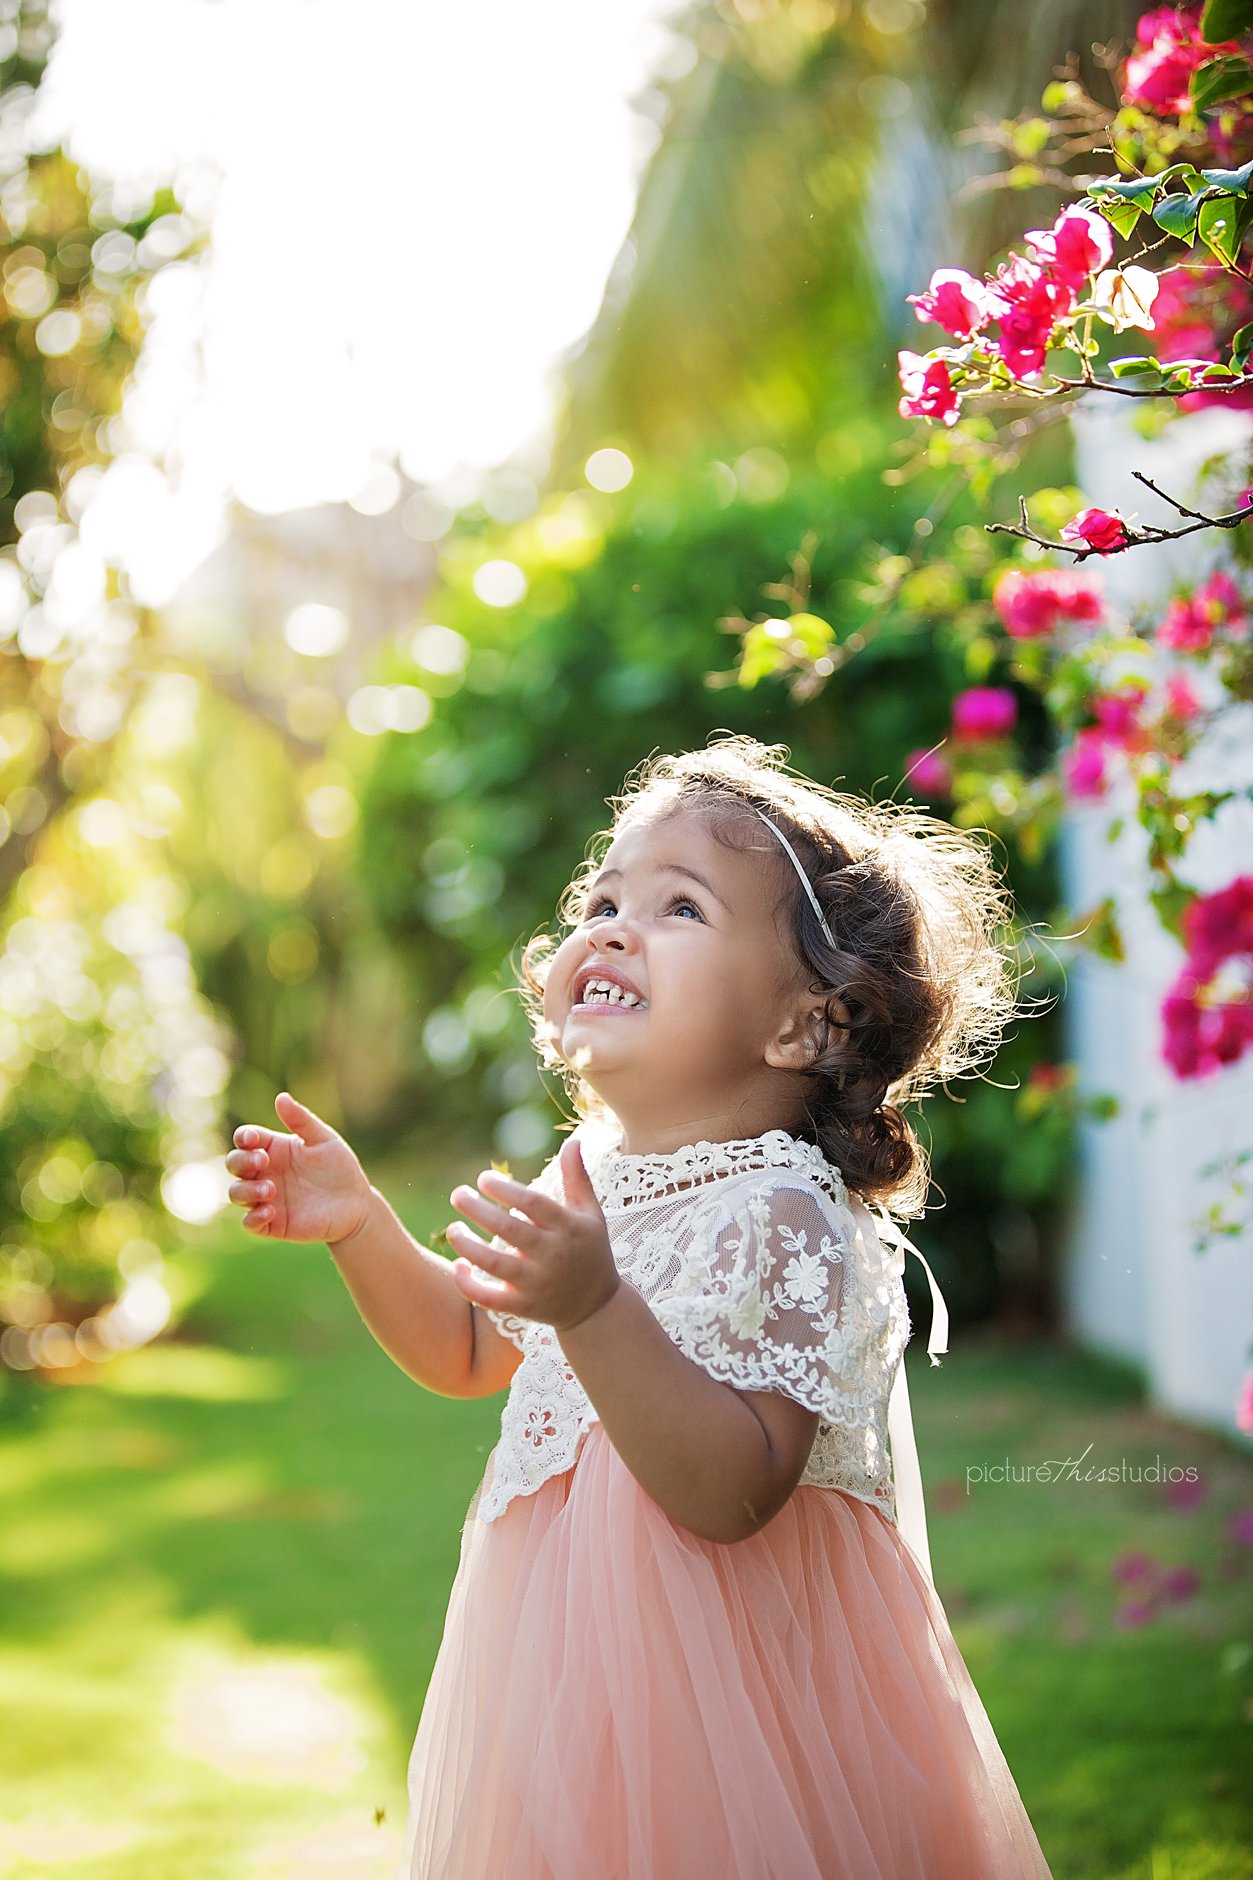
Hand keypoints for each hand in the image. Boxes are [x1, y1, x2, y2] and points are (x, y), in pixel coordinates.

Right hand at [225, 1092, 371, 1244]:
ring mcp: (265, 1198)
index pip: (245, 1139)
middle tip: (263, 1161)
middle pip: (234, 1164)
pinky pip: (250, 1222)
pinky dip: (253, 1217)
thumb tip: (281, 1097)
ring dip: (246, 1190)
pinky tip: (270, 1211)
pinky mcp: (272, 1223)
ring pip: (236, 1193)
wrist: (355, 1203)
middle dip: (241, 1161)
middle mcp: (264, 1172)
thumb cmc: (339, 1167)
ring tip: (270, 1189)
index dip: (244, 1138)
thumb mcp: (324, 1139)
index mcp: (273, 1149)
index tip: (253, 1139)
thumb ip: (301, 1120)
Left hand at [446, 1135, 619, 1332]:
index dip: (505, 1189)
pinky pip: (489, 1299)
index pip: (532, 1204)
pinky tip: (458, 1264)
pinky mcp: (522, 1307)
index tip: (483, 1179)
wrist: (596, 1307)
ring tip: (453, 1229)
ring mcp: (536, 1283)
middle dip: (478, 1211)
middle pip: (508, 1229)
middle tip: (457, 1194)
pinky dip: (468, 1284)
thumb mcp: (591, 1213)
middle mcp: (552, 1255)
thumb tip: (571, 1140)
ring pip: (493, 1264)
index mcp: (567, 1228)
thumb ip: (577, 1177)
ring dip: (467, 1245)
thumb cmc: (590, 1250)